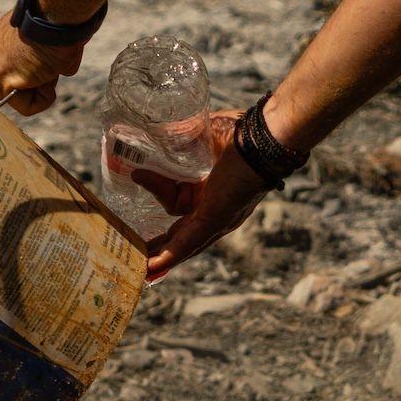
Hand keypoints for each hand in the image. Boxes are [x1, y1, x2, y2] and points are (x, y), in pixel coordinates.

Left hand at [0, 12, 85, 115]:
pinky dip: (45, 98)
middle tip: (48, 62)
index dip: (31, 71)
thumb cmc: (55, 22)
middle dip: (34, 82)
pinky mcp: (4, 84)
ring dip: (41, 87)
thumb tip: (58, 69)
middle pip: (12, 87)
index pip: (8, 70)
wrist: (54, 14)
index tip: (44, 58)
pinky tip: (49, 75)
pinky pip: (28, 107)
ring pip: (20, 98)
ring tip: (48, 64)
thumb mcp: (41, 37)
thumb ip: (38, 54)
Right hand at [140, 109, 269, 281]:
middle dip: (158, 245)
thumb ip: (180, 140)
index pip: (177, 202)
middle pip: (180, 232)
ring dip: (159, 256)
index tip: (136, 173)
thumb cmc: (241, 131)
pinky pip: (188, 242)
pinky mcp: (217, 219)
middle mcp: (217, 210)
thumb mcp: (201, 139)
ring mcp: (217, 218)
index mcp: (214, 192)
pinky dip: (170, 255)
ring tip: (139, 268)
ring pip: (182, 243)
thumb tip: (154, 131)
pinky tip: (152, 266)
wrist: (264, 136)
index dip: (155, 188)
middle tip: (136, 253)